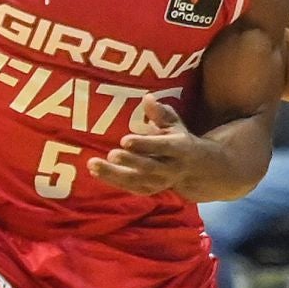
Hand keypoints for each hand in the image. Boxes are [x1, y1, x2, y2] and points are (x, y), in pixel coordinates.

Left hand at [86, 96, 207, 195]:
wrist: (196, 169)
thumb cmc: (178, 139)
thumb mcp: (174, 124)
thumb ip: (160, 112)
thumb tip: (147, 98)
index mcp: (178, 149)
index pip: (162, 147)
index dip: (144, 145)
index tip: (125, 140)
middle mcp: (170, 168)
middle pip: (148, 167)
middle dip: (129, 162)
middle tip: (111, 154)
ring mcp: (159, 182)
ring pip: (136, 181)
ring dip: (113, 174)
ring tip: (92, 164)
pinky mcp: (149, 190)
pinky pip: (129, 187)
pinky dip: (112, 180)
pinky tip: (94, 171)